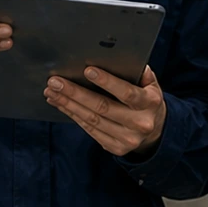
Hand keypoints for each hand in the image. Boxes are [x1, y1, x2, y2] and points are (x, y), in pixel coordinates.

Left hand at [45, 66, 167, 157]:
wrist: (155, 131)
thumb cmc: (146, 99)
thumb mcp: (150, 83)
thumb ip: (137, 71)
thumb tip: (115, 58)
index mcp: (150, 103)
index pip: (127, 92)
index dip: (107, 82)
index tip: (87, 70)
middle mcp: (139, 123)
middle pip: (103, 108)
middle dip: (76, 93)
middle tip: (55, 82)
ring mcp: (127, 139)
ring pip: (92, 120)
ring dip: (68, 105)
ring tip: (51, 92)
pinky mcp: (115, 148)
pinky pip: (89, 130)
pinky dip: (73, 116)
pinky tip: (61, 104)